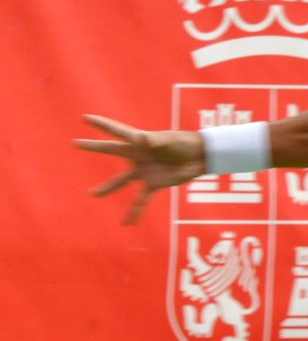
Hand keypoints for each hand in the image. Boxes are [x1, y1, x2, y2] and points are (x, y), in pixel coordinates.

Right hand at [75, 115, 205, 223]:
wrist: (200, 157)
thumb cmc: (184, 143)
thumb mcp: (170, 141)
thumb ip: (155, 141)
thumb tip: (141, 138)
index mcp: (139, 141)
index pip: (116, 131)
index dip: (101, 124)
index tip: (85, 118)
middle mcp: (137, 155)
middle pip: (111, 150)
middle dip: (94, 147)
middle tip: (75, 143)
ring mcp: (144, 171)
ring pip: (121, 181)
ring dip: (107, 188)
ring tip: (93, 194)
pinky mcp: (154, 184)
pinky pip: (141, 199)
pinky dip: (135, 211)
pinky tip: (127, 223)